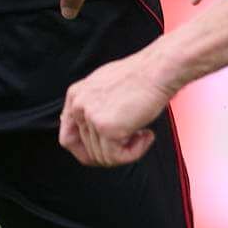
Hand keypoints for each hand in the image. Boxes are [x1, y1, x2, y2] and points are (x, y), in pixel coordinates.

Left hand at [60, 47, 177, 167]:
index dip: (86, 151)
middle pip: (87, 151)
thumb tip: (89, 131)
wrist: (159, 70)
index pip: (68, 137)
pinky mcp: (106, 128)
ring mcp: (90, 117)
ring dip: (127, 152)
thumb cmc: (141, 77)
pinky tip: (146, 136)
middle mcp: (78, 106)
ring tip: (143, 134)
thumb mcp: (106, 87)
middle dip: (112, 152)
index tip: (107, 152)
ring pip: (103, 157)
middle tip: (133, 140)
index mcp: (75, 96)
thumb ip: (93, 107)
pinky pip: (117, 157)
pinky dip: (135, 153)